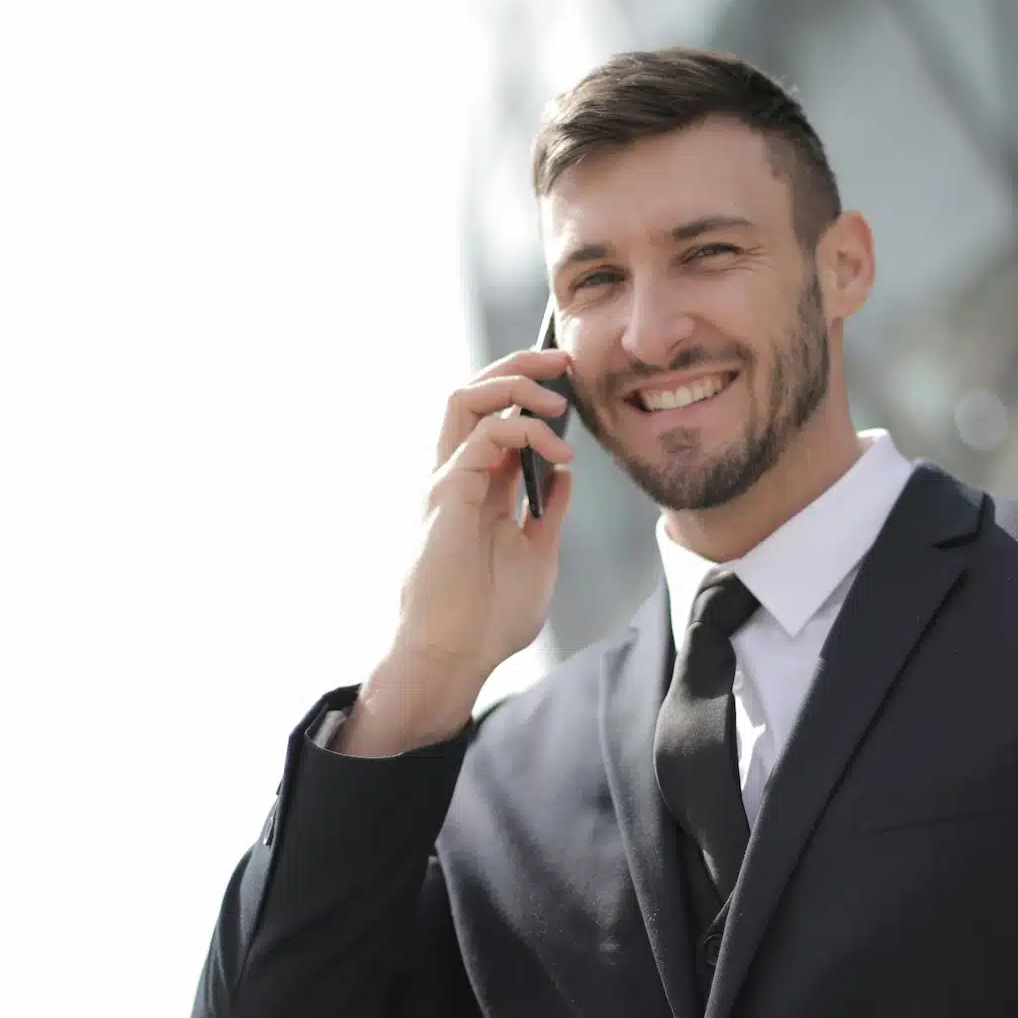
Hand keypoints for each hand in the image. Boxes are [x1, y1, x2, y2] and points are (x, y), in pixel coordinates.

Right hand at [345, 348, 575, 753]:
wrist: (456, 656)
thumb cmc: (489, 618)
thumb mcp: (537, 553)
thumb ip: (548, 510)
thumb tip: (565, 473)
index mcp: (479, 487)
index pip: (496, 417)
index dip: (530, 392)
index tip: (571, 384)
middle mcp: (458, 474)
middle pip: (475, 393)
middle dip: (519, 365)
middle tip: (563, 361)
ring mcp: (448, 480)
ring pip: (466, 398)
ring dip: (514, 383)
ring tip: (557, 397)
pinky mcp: (447, 491)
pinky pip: (483, 435)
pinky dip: (524, 430)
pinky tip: (556, 454)